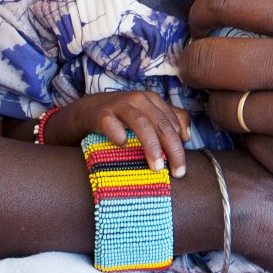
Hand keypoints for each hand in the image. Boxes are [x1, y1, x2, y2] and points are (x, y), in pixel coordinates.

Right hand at [46, 90, 191, 175]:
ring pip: (141, 122)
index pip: (173, 123)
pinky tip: (122, 145)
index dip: (180, 147)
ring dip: (151, 145)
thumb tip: (187, 137)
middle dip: (172, 149)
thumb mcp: (146, 117)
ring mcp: (118, 105)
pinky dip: (118, 133)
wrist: (85, 112)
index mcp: (152, 100)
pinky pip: (110, 123)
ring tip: (156, 167)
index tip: (181, 169)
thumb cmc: (121, 119)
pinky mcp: (99, 114)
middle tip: (176, 173)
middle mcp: (138, 99)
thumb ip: (169, 122)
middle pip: (161, 124)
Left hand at [182, 0, 272, 250]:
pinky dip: (252, 138)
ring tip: (234, 98)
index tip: (202, 17)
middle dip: (194, 59)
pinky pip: (247, 144)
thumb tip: (260, 9)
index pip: (233, 1)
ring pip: (219, 106)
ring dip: (219, 101)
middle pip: (207, 57)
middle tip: (198, 62)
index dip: (206, 7)